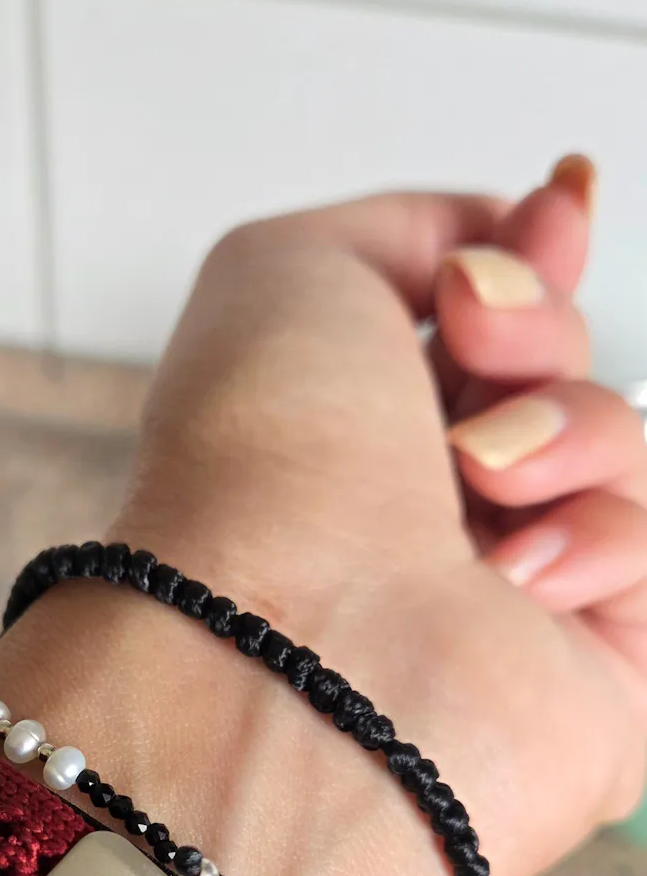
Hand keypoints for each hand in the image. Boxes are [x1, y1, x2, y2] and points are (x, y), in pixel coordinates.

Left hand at [0, 156, 644, 875]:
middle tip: (476, 337)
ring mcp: (509, 597)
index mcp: (344, 432)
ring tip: (480, 474)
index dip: (536, 255)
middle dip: (535, 329)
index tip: (562, 197)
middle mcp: (423, 515)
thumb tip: (500, 238)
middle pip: (559, 371)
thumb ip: (404, 229)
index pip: (481, 327)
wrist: (301, 645)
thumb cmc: (263, 467)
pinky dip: (596, 540)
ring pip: (619, 451)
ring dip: (567, 430)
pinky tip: (518, 578)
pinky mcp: (594, 679)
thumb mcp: (290, 270)